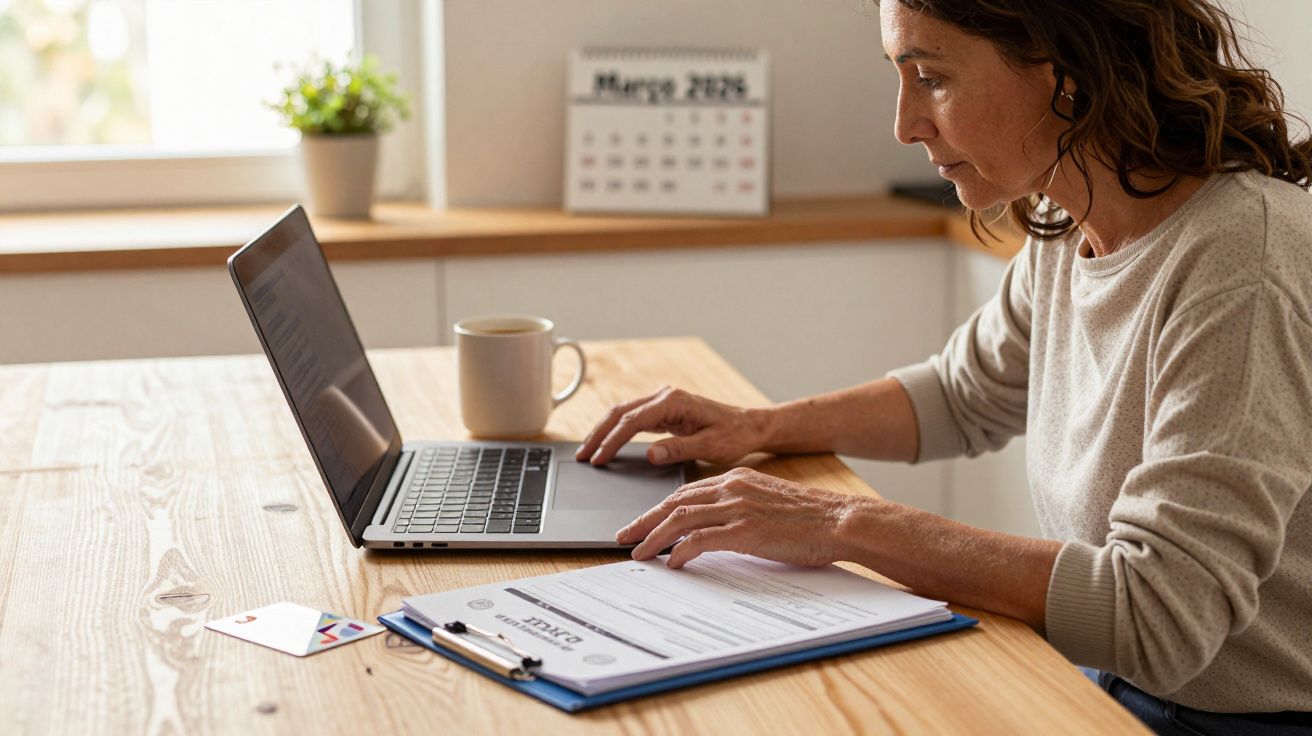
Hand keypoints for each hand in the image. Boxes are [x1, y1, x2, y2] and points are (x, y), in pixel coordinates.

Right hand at [575, 386, 768, 465]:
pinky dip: (616, 431)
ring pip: (623, 414)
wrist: (749, 425)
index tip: (598, 459)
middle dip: (598, 434)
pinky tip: (607, 444)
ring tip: (588, 452)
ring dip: (604, 431)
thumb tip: (650, 454)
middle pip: (620, 413)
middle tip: (582, 456)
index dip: (611, 441)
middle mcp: (664, 397)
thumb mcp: (709, 446)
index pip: (632, 422)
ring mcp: (663, 402)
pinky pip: (633, 419)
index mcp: (673, 402)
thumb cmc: (733, 435)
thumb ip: (679, 449)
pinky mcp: (664, 411)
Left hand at [616, 467, 858, 567]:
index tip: (642, 522)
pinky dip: (681, 550)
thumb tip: (713, 531)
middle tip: (623, 536)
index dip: (659, 509)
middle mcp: (732, 488)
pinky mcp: (746, 530)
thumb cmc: (809, 518)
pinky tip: (672, 563)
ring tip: (637, 553)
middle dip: (644, 520)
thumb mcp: (766, 503)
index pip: (685, 492)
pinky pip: (701, 539)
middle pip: (674, 502)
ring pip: (680, 519)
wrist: (838, 519)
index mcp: (736, 479)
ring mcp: (738, 508)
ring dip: (653, 537)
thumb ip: (738, 509)